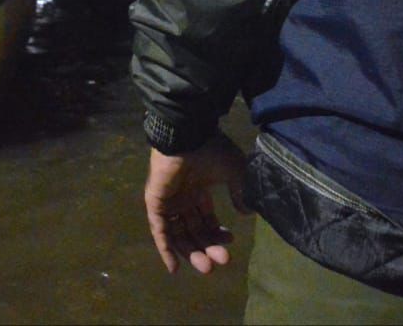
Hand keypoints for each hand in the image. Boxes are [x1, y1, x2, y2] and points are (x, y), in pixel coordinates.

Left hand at [144, 133, 250, 274]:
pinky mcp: (155, 202)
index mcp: (198, 188)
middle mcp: (182, 197)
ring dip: (191, 251)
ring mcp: (168, 200)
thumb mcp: (234, 171)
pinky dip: (165, 249)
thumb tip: (246, 211)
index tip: (230, 242)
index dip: (217, 233)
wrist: (189, 135)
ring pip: (178, 234)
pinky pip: (159, 231)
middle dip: (207, 247)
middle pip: (193, 230)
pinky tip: (175, 267)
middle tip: (221, 262)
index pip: (206, 219)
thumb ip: (239, 191)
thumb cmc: (211, 150)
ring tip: (206, 267)